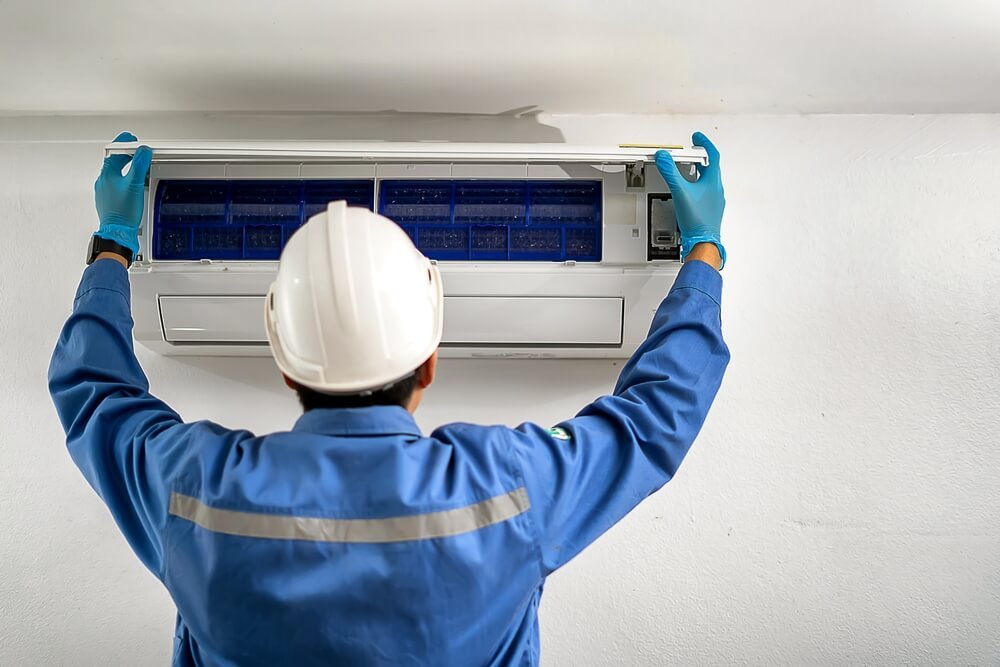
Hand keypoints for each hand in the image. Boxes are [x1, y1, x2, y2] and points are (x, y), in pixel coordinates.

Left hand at [94, 132, 151, 254]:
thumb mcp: (135, 185)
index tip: (131, 138)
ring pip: (115, 173)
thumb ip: (139, 165)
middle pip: (115, 162)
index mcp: (107, 174)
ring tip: (137, 168)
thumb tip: (143, 151)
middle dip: (127, 155)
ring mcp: (104, 191)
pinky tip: (132, 186)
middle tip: (137, 152)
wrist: (117, 231)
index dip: (124, 143)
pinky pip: (115, 184)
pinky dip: (124, 180)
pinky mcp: (108, 200)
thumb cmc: (123, 212)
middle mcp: (103, 181)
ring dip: (126, 168)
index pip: (114, 152)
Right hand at [655, 132, 725, 267]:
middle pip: (710, 167)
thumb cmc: (697, 220)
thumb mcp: (680, 192)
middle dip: (699, 157)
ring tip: (687, 169)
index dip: (704, 143)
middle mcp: (716, 189)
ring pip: (707, 180)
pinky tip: (688, 192)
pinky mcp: (710, 209)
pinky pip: (705, 192)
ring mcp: (714, 200)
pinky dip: (696, 186)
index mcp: (713, 181)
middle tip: (691, 151)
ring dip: (698, 172)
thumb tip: (664, 156)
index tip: (697, 137)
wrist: (704, 242)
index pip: (712, 155)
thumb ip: (670, 172)